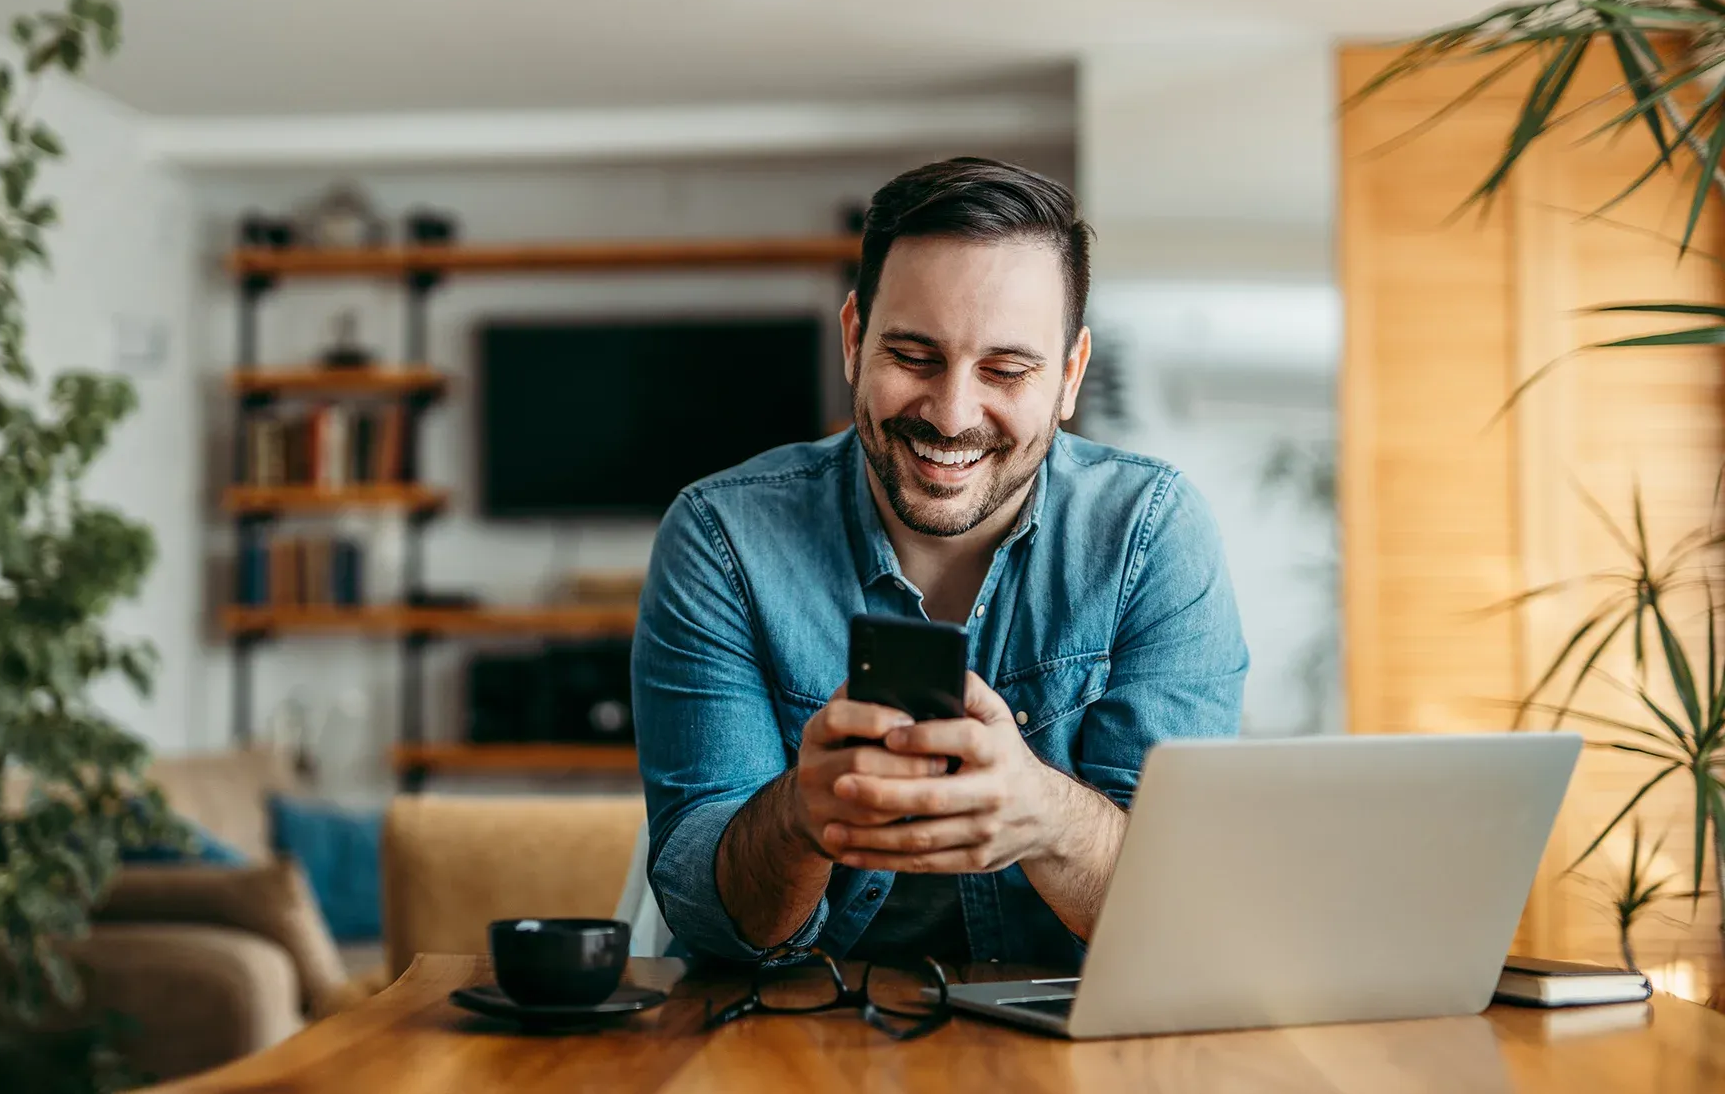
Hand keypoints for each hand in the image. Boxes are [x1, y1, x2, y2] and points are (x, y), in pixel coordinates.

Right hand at [792, 683, 951, 857]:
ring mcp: (816, 804)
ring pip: (869, 804)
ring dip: (910, 796)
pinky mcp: (829, 836)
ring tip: (940, 787)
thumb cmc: (850, 751)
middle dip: (907, 763)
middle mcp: (810, 766)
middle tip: (942, 762)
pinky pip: (869, 836)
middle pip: (859, 762)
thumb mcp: (852, 723)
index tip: (908, 720)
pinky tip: (924, 815)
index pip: (837, 717)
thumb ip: (874, 701)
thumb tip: (920, 682)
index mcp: (817, 731)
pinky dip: (900, 825)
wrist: (813, 805)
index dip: (873, 718)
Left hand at [820, 672, 1066, 872]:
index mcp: (997, 749)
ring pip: (922, 838)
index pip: (963, 739)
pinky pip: (923, 865)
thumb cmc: (1004, 754)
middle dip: (883, 792)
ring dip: (873, 837)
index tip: (888, 734)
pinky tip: (850, 853)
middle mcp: (994, 792)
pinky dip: (883, 861)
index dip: (926, 738)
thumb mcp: (998, 716)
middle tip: (840, 783)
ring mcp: (985, 831)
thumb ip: (968, 690)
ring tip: (831, 828)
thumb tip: (938, 668)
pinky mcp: (975, 860)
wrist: (1045, 815)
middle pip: (934, 797)